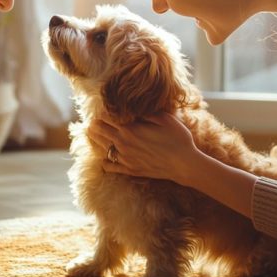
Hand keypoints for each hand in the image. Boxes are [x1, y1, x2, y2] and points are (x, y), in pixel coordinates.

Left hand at [87, 112, 203, 186]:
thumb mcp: (164, 117)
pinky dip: (105, 161)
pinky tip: (104, 158)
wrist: (184, 164)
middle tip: (92, 121)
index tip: (102, 108)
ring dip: (95, 139)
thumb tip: (133, 106)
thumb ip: (145, 111)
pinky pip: (109, 166)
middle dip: (94, 124)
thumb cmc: (177, 138)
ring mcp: (125, 158)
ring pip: (101, 147)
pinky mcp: (130, 170)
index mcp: (129, 128)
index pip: (106, 117)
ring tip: (92, 133)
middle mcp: (123, 143)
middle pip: (99, 131)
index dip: (102, 111)